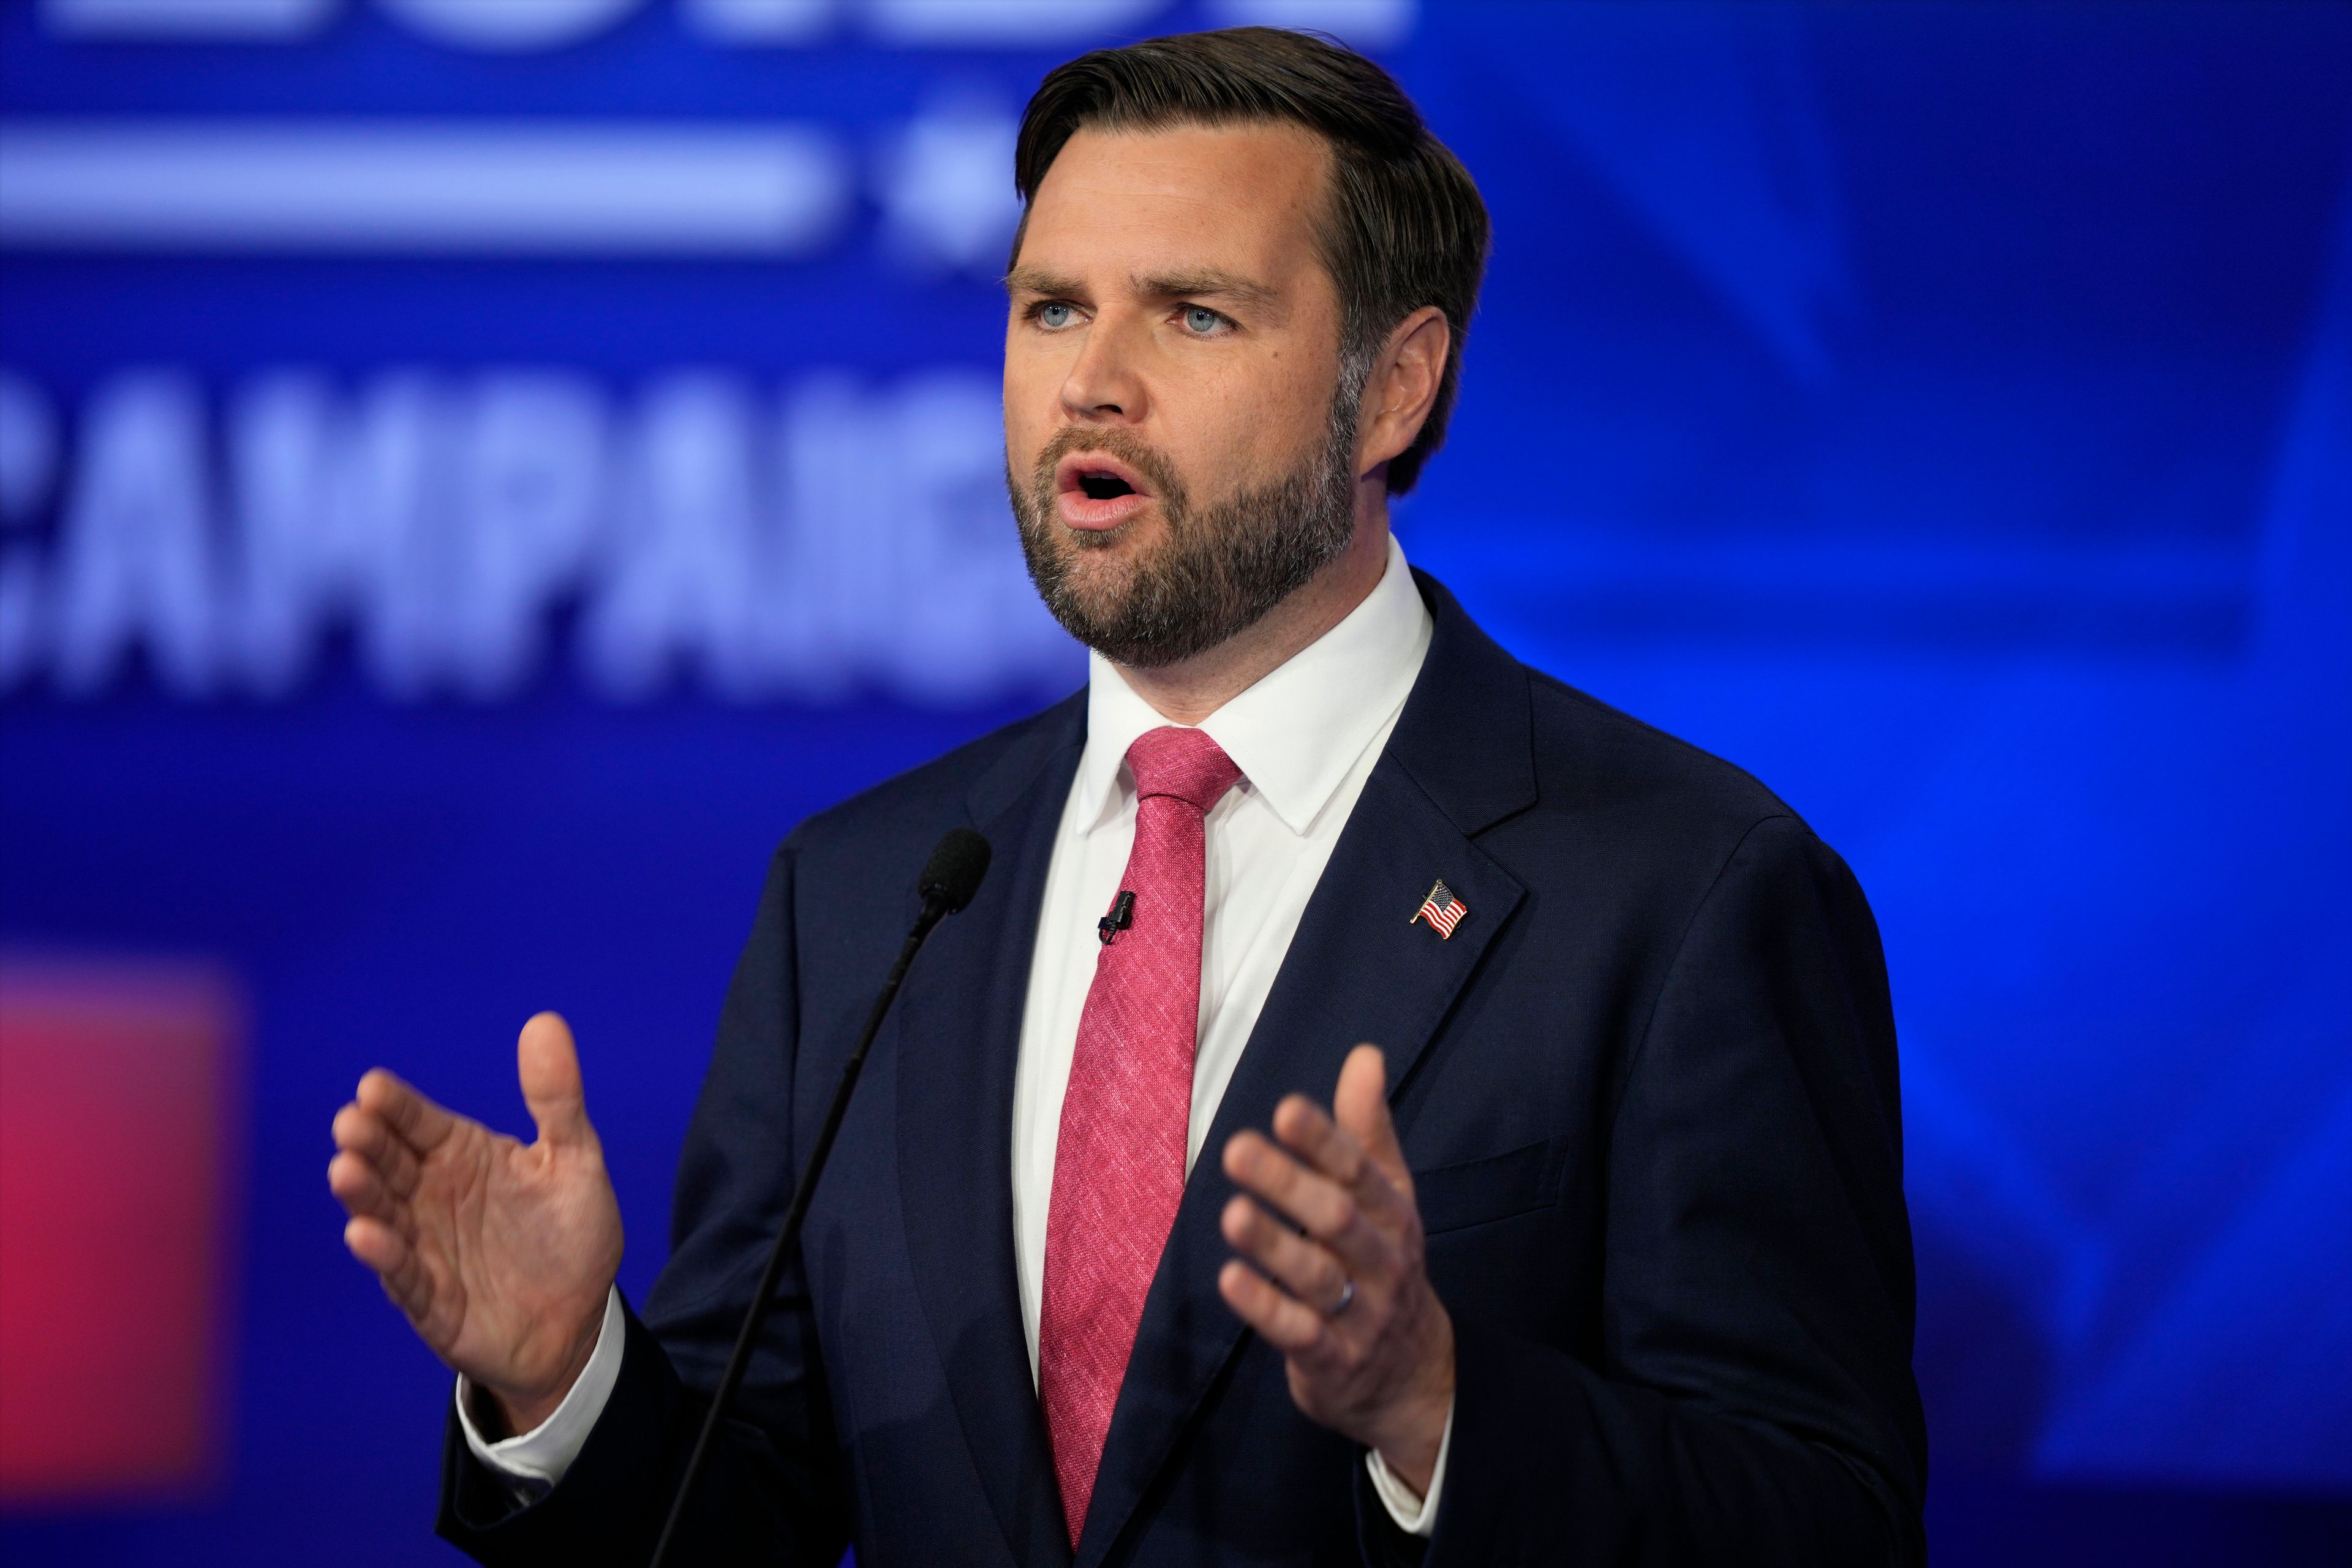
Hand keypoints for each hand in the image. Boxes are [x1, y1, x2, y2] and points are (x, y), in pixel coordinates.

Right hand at [328, 1012, 623, 1434]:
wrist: (579, 1322)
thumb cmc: (569, 1235)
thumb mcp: (575, 1159)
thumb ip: (557, 1098)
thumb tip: (545, 1021)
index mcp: (462, 1154)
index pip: (419, 1121)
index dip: (396, 1104)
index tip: (373, 1086)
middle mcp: (431, 1195)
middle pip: (390, 1161)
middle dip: (367, 1142)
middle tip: (351, 1124)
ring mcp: (424, 1246)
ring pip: (382, 1213)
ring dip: (363, 1194)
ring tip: (346, 1171)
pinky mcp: (428, 1299)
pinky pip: (402, 1274)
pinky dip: (383, 1255)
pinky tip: (366, 1234)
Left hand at [1217, 1044, 1453, 1494]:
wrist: (1416, 1377)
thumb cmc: (1385, 1267)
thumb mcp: (1388, 1198)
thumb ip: (1366, 1130)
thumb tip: (1365, 1055)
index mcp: (1394, 1215)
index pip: (1361, 1171)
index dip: (1324, 1140)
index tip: (1285, 1109)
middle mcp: (1383, 1262)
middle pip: (1339, 1218)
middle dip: (1290, 1184)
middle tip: (1236, 1150)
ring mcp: (1361, 1315)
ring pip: (1318, 1277)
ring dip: (1274, 1245)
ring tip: (1232, 1214)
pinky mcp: (1334, 1362)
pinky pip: (1301, 1334)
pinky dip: (1266, 1308)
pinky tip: (1231, 1280)